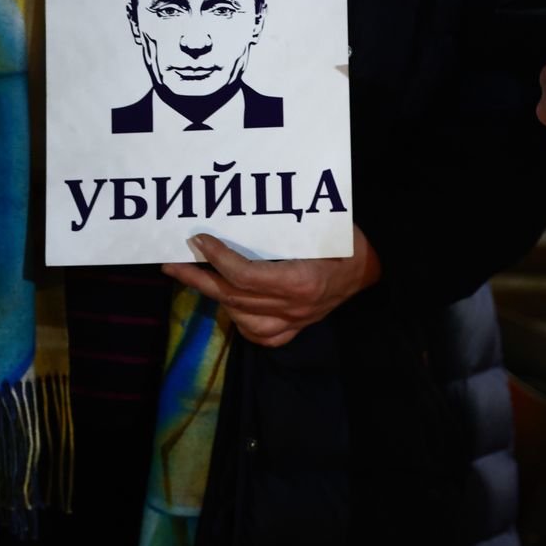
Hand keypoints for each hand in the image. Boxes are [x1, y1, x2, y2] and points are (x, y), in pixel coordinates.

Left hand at [162, 226, 381, 346]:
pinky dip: (238, 320)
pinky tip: (227, 304)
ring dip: (212, 296)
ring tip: (192, 277)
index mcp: (300, 281)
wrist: (374, 270)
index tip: (199, 240)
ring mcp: (294, 322)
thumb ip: (284, 228)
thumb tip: (242, 211)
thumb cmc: (348, 241)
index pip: (245, 275)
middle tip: (171, 263)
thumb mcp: (322, 226)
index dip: (217, 258)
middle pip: (233, 296)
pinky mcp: (296, 329)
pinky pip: (258, 334)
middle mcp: (293, 307)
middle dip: (197, 278)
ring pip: (240, 316)